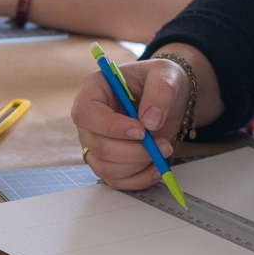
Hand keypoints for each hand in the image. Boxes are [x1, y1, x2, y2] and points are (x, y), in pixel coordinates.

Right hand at [74, 57, 188, 188]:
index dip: (111, 127)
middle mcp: (89, 119)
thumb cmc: (159, 80)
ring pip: (104, 167)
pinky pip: (116, 180)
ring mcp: (96, 142)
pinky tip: (157, 168)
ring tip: (163, 150)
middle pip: (97, 146)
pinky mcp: (108, 160)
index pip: (86, 114)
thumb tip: (150, 120)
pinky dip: (138, 179)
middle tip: (162, 144)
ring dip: (138, 165)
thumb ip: (161, 91)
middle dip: (133, 151)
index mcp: (93, 90)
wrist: (167, 97)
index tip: (141, 131)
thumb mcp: (165, 74)